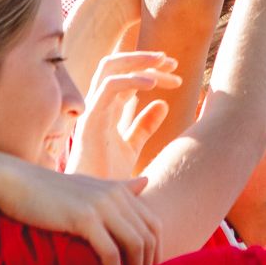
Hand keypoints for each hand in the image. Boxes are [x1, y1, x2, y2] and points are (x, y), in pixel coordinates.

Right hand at [0, 160, 159, 264]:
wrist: (17, 183)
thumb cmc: (50, 190)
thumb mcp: (89, 186)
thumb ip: (118, 187)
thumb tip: (145, 182)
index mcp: (120, 189)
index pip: (154, 224)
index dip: (156, 251)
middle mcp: (116, 194)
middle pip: (148, 235)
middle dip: (150, 263)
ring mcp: (102, 205)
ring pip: (134, 243)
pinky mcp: (84, 218)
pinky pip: (110, 250)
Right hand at [68, 49, 181, 182]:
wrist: (92, 206)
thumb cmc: (105, 179)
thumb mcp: (129, 148)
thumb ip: (143, 126)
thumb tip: (163, 104)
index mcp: (105, 109)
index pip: (127, 78)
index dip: (151, 72)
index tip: (177, 75)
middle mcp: (96, 106)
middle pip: (116, 66)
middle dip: (143, 58)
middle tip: (171, 60)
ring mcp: (91, 111)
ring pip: (109, 68)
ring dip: (138, 60)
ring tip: (164, 63)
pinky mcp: (89, 121)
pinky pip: (107, 88)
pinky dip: (130, 80)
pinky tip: (153, 85)